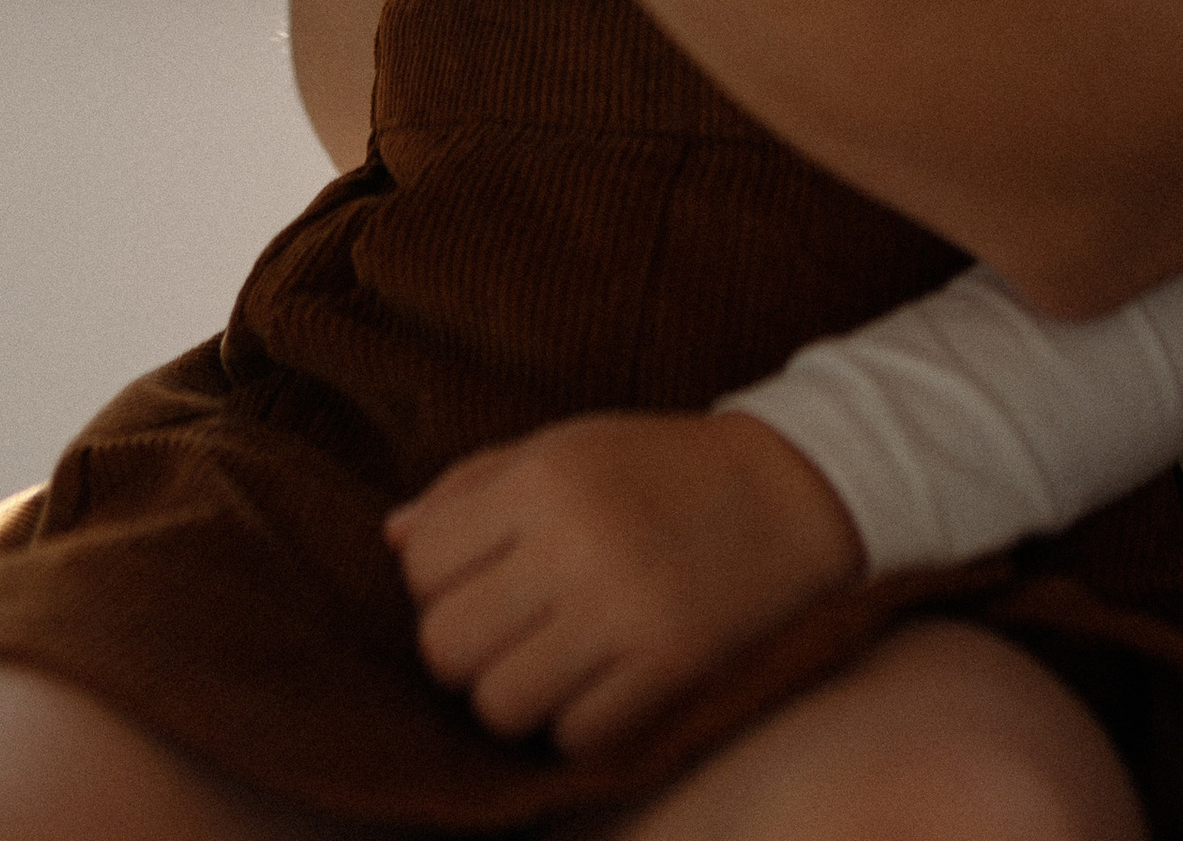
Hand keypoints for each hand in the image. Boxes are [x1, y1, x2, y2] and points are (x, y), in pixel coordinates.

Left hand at [385, 411, 865, 755]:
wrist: (790, 487)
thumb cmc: (658, 465)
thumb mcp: (564, 447)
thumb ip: (473, 487)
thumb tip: (392, 538)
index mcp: (544, 479)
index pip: (423, 565)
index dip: (434, 585)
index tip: (475, 579)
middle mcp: (574, 544)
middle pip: (446, 646)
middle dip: (460, 650)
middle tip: (501, 632)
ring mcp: (623, 611)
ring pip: (499, 705)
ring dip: (510, 695)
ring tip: (544, 664)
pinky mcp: (668, 667)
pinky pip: (573, 736)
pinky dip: (573, 723)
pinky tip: (597, 683)